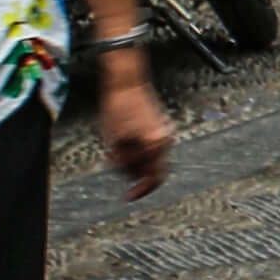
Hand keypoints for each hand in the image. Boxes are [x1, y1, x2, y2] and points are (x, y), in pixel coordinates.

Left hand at [95, 51, 174, 195]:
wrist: (126, 83)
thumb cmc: (118, 108)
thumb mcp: (114, 142)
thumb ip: (124, 164)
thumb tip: (129, 178)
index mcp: (155, 145)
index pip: (153, 178)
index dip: (141, 191)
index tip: (130, 196)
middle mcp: (165, 139)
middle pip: (152, 169)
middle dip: (133, 170)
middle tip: (116, 162)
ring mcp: (165, 131)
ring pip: (151, 158)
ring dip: (135, 158)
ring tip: (117, 146)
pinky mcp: (161, 125)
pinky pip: (152, 145)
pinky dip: (139, 148)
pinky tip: (126, 139)